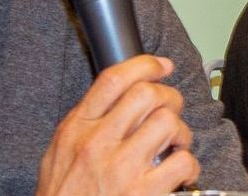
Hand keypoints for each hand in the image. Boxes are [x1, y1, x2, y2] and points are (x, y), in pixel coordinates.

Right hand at [36, 55, 200, 194]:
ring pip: (168, 124)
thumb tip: (119, 95)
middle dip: (168, 97)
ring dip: (181, 132)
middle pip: (146, 94)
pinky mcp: (144, 195)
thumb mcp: (58, 152)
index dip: (145, 64)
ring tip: (175, 144)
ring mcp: (122, 171)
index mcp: (77, 129)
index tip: (161, 66)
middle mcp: (98, 144)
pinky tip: (180, 174)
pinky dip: (189, 166)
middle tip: (170, 111)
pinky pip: (182, 163)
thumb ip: (85, 123)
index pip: (114, 79)